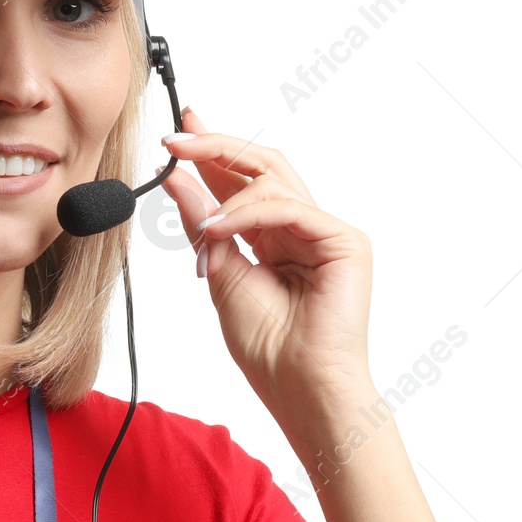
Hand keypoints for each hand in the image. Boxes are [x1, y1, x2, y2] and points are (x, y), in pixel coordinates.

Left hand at [160, 107, 373, 412]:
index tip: (177, 134)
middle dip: (217, 146)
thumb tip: (175, 180)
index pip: (241, 184)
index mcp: (275, 239)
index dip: (211, 154)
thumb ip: (202, 226)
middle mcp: (302, 230)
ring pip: (274, 181)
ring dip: (224, 187)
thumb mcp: (219, 275)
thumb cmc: (269, 348)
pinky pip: (290, 208)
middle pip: (262, 168)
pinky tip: (218, 227)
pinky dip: (248, 213)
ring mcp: (326, 233)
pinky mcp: (345, 241)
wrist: (301, 387)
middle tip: (178, 135)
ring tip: (195, 209)